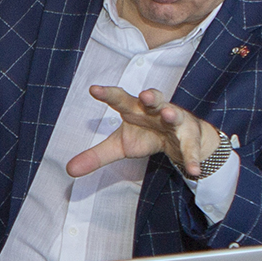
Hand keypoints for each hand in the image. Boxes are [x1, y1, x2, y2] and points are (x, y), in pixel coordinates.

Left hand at [64, 86, 219, 178]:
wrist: (181, 140)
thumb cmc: (147, 135)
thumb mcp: (121, 146)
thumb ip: (96, 155)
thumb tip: (68, 169)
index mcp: (136, 109)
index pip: (120, 98)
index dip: (108, 94)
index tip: (94, 89)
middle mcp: (156, 111)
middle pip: (154, 100)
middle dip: (150, 96)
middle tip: (144, 95)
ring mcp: (176, 122)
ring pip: (176, 115)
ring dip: (173, 114)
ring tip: (169, 114)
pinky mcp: (190, 138)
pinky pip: (191, 149)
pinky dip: (192, 159)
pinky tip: (193, 172)